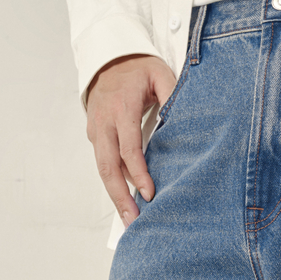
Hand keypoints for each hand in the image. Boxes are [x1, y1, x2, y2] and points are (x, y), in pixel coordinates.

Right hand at [85, 54, 176, 227]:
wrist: (109, 59)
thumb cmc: (138, 68)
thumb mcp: (160, 74)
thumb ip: (173, 95)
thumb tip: (186, 120)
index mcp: (122, 108)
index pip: (128, 147)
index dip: (138, 172)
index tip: (149, 193)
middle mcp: (104, 122)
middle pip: (108, 166)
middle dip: (120, 196)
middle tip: (133, 221)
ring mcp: (96, 130)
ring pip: (102, 168)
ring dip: (114, 195)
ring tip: (128, 218)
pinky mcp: (94, 135)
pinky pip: (103, 162)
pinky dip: (112, 182)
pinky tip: (125, 198)